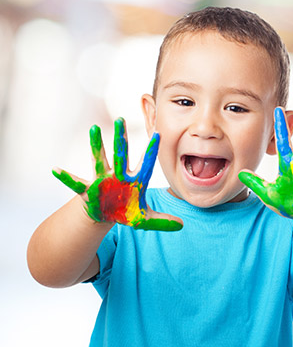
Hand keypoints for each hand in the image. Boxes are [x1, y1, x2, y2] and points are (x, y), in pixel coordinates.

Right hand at [52, 118, 182, 230]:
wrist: (105, 215)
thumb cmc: (125, 211)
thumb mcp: (144, 219)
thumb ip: (162, 221)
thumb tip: (182, 226)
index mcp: (135, 181)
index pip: (146, 164)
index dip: (151, 151)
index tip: (158, 134)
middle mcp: (119, 176)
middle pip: (121, 154)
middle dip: (121, 139)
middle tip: (121, 120)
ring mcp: (103, 180)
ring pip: (99, 160)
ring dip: (96, 145)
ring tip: (94, 128)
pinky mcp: (88, 189)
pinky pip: (75, 183)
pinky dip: (66, 177)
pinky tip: (56, 170)